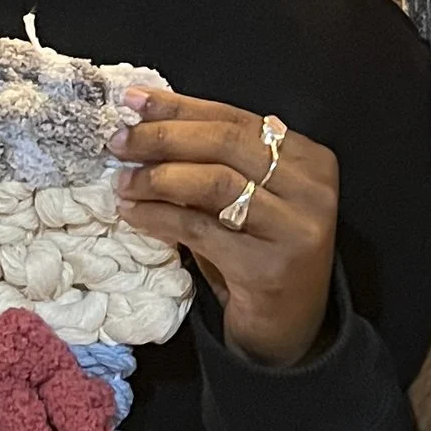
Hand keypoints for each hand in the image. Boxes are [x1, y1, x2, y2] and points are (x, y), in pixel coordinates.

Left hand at [114, 93, 336, 367]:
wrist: (287, 328)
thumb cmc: (258, 253)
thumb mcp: (246, 199)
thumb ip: (213, 162)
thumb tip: (144, 122)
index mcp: (310, 160)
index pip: (237, 119)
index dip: (181, 108)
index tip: (133, 102)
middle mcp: (312, 190)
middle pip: (227, 144)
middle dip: (164, 137)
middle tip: (119, 141)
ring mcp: (294, 229)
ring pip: (215, 183)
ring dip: (158, 178)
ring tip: (123, 181)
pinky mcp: (269, 267)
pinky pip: (201, 230)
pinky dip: (160, 218)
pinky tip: (133, 213)